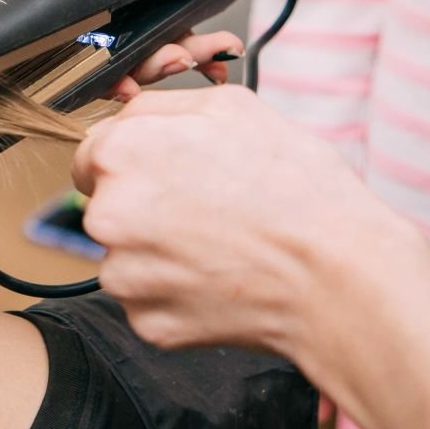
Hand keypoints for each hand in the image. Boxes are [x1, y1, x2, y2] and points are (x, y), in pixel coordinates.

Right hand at [31, 0, 239, 99]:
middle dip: (133, 54)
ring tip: (209, 55)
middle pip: (91, 27)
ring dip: (166, 55)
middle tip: (177, 61)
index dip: (76, 36)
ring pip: (128, 34)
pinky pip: (160, 25)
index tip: (112, 60)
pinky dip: (188, 45)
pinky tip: (215, 56)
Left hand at [72, 85, 428, 378]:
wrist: (336, 276)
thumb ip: (161, 107)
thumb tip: (127, 118)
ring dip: (160, 253)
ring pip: (127, 257)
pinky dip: (178, 293)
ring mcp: (125, 275)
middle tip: (206, 209)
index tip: (165, 173)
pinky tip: (221, 278)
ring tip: (222, 245)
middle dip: (145, 207)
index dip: (132, 161)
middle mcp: (108, 215)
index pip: (93, 155)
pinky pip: (150, 300)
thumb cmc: (297, 188)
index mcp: (122, 154)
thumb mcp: (233, 109)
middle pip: (108, 208)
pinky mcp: (147, 321)